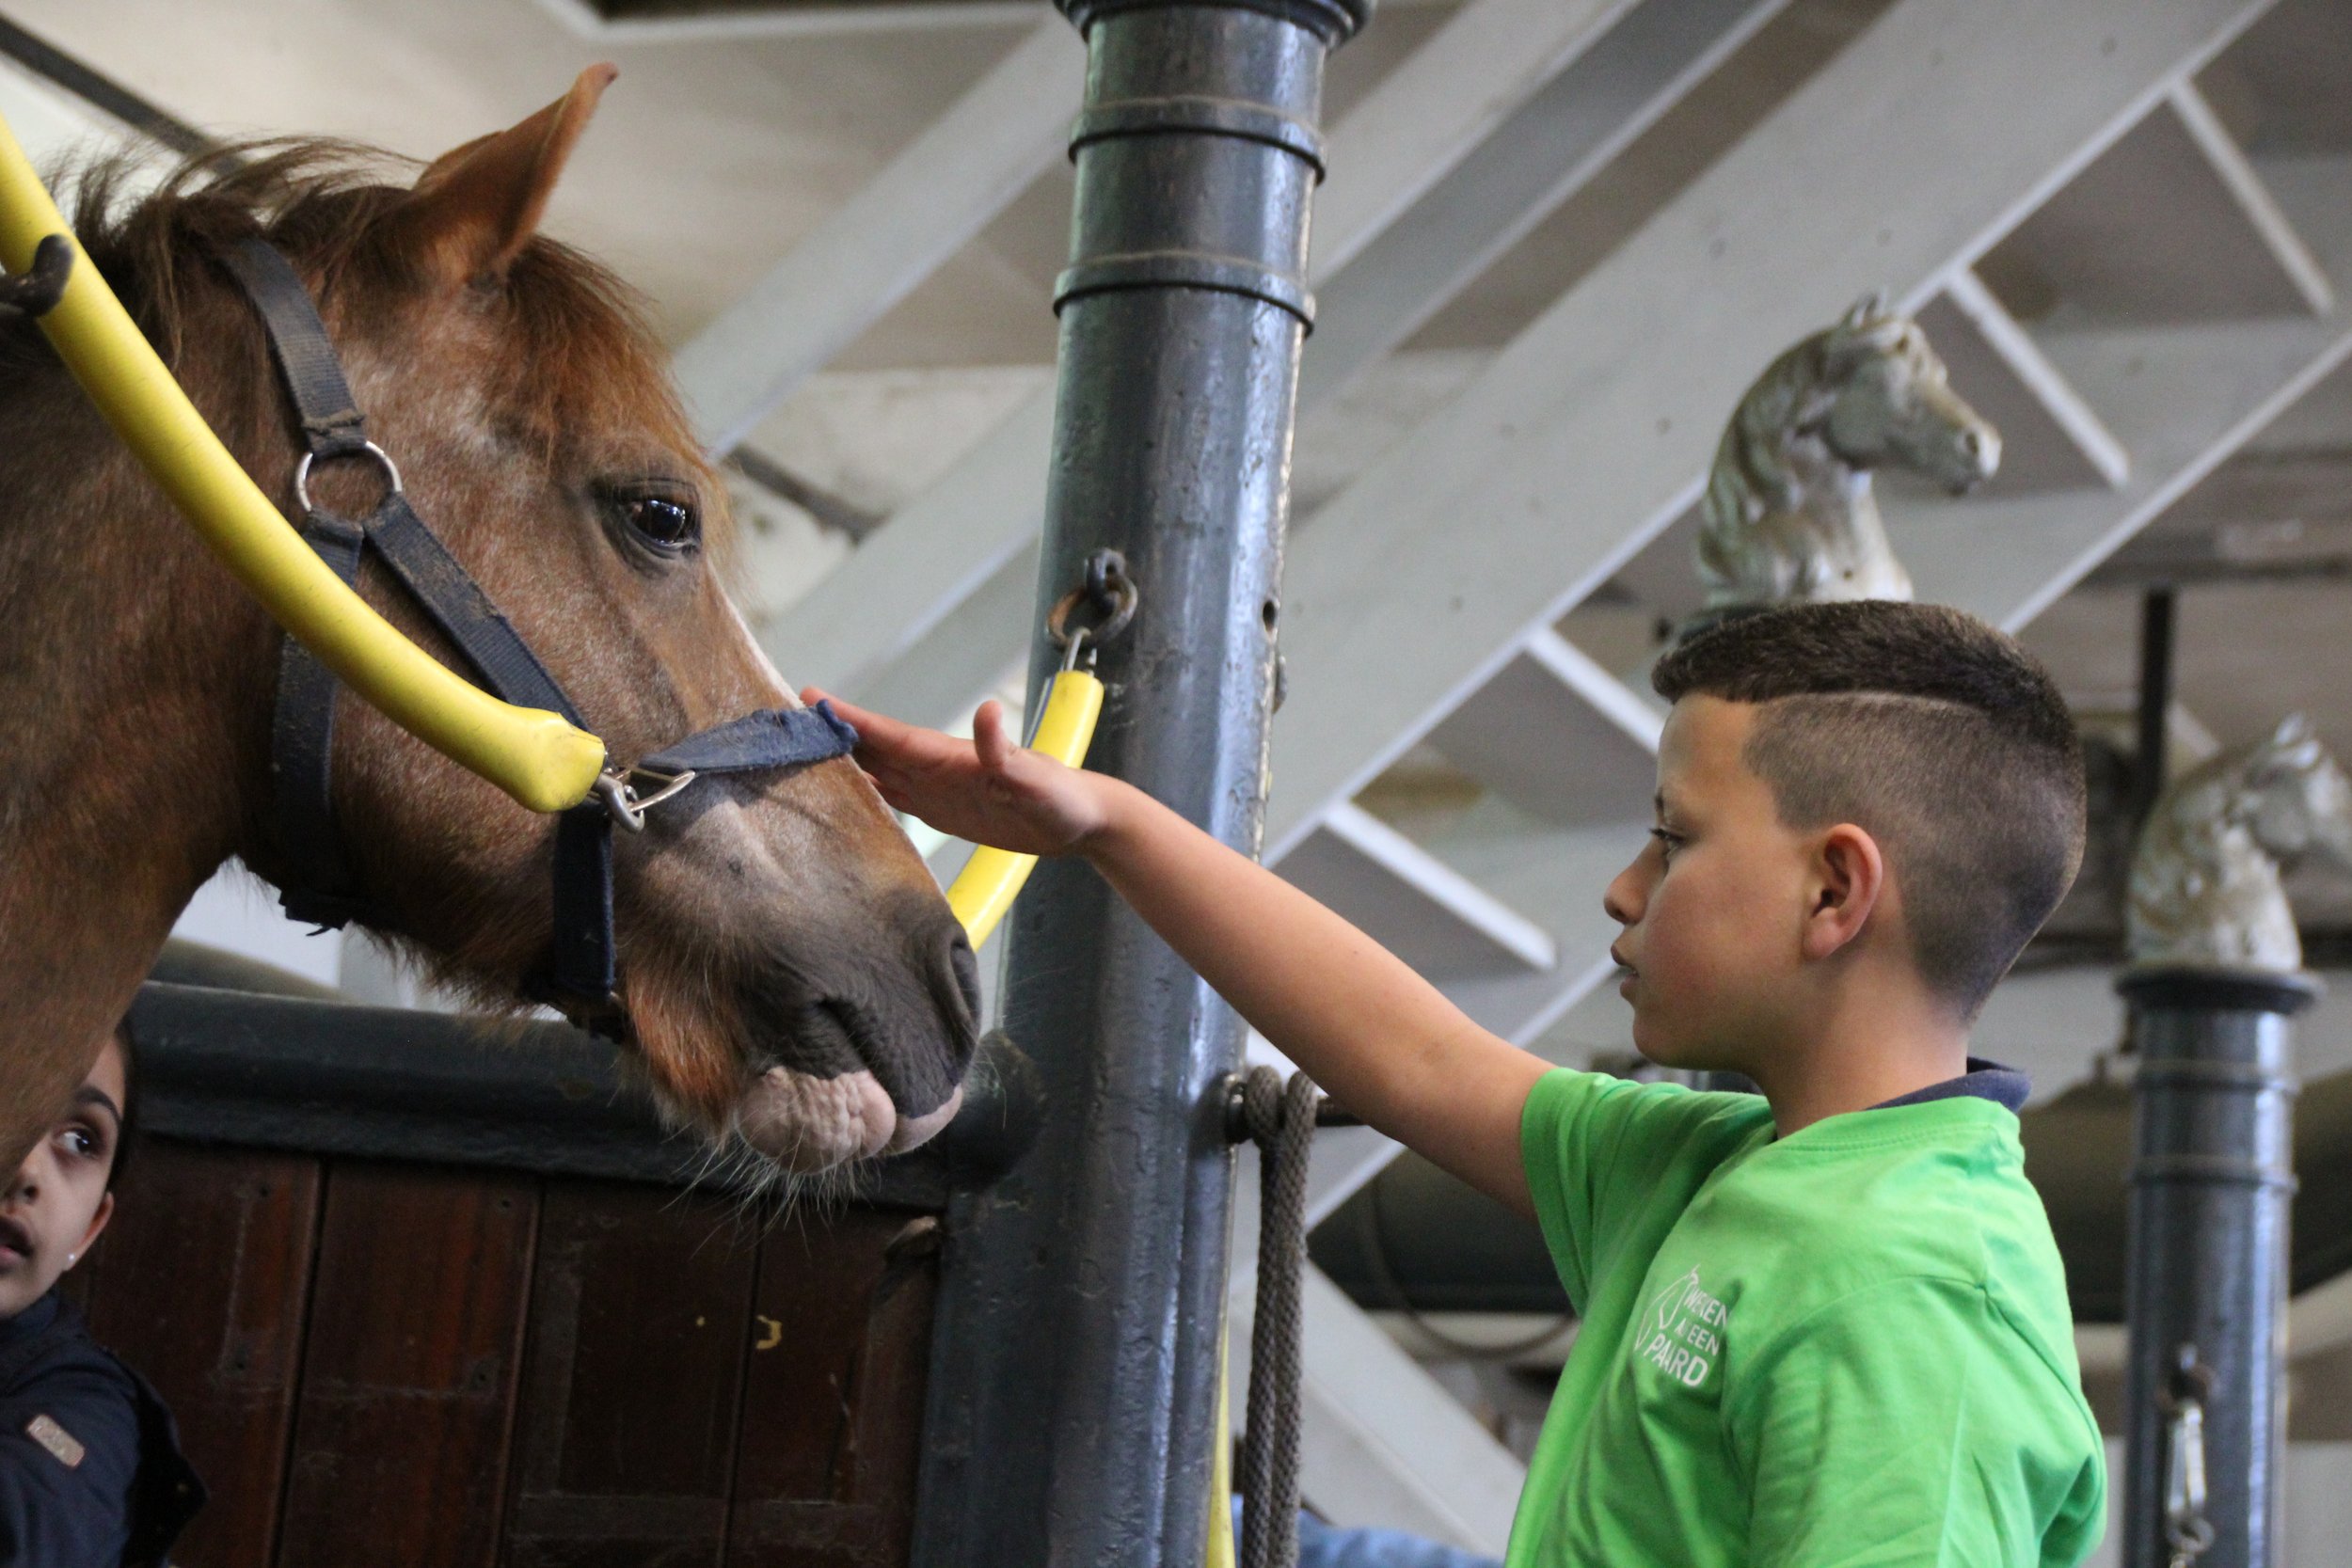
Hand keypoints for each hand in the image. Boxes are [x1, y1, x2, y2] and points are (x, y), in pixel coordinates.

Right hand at [807, 689, 1112, 856]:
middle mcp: (934, 766)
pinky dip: (862, 789)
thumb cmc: (1061, 796)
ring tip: (797, 752)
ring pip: (875, 768)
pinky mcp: (939, 809)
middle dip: (828, 733)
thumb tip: (986, 711)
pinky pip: (891, 796)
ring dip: (839, 759)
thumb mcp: (1033, 775)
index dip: (849, 717)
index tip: (809, 698)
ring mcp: (934, 786)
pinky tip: (839, 791)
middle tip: (782, 722)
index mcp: (947, 756)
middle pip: (871, 746)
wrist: (1080, 819)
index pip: (888, 734)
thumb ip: (1003, 749)